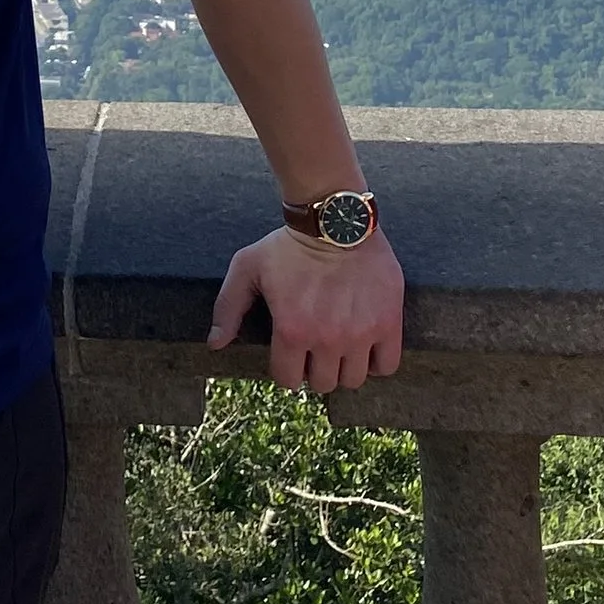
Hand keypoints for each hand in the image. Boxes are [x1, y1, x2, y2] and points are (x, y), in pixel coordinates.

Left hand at [209, 225, 404, 392]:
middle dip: (315, 369)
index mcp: (292, 330)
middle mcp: (327, 338)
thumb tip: (215, 345)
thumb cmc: (288, 244)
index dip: (286, 368)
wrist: (335, 219)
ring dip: (344, 367)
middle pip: (322, 384)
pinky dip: (377, 362)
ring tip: (340, 346)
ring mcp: (361, 333)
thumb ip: (228, 308)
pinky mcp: (388, 322)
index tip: (291, 352)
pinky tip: (366, 345)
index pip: (288, 379)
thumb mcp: (247, 267)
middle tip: (316, 346)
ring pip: (352, 380)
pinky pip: (387, 365)